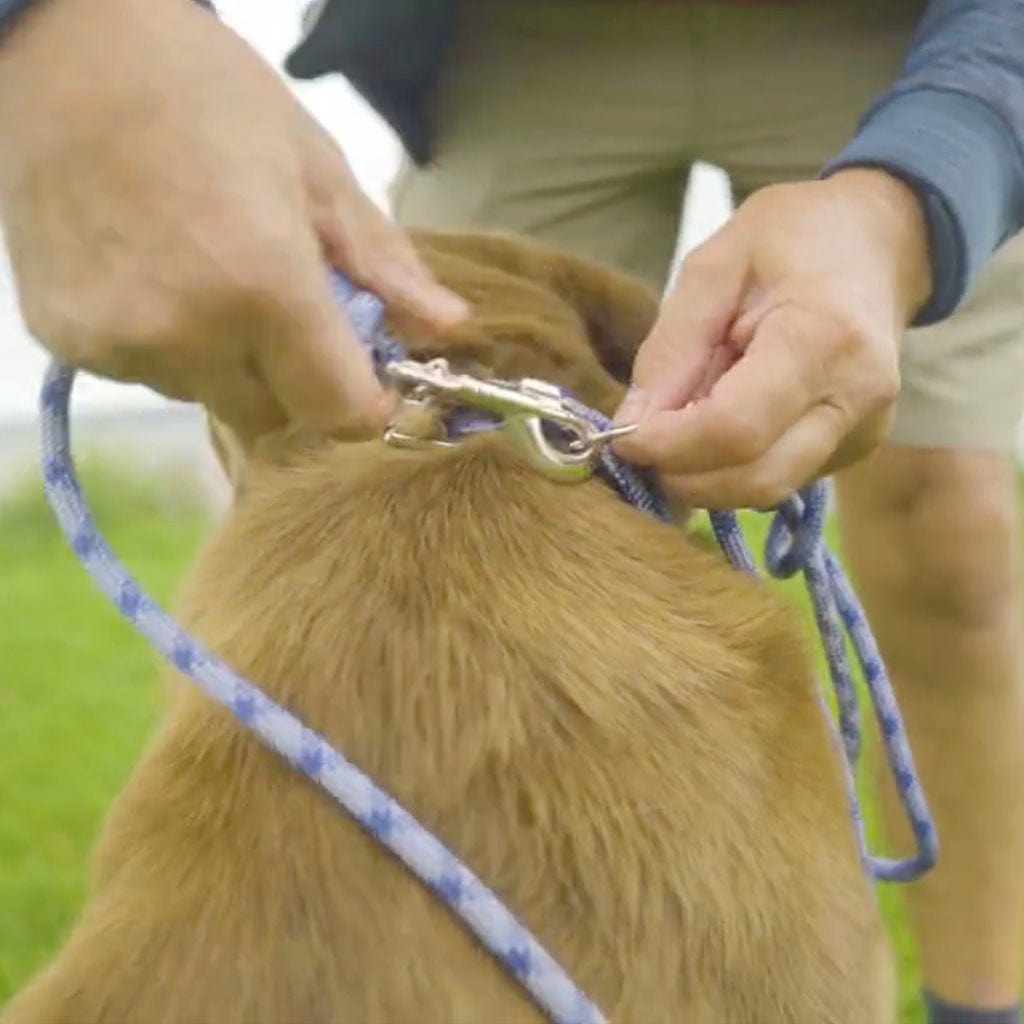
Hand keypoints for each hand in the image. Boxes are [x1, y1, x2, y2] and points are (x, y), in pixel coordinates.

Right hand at [0, 0, 467, 443]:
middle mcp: (190, 334)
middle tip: (288, 313)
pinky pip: (148, 375)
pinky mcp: (69, 341)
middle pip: (276, 419)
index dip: (366, 403)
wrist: (63, 52)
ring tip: (210, 277)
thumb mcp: (316, 168)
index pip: (340, 413)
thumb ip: (384, 264)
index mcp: (265, 287)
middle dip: (297, 384)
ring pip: (210, 399)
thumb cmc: (206, 94)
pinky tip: (156, 276)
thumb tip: (449, 328)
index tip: (367, 375)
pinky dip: (166, 346)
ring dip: (229, 365)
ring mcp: (122, 343)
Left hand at [613, 169, 930, 508]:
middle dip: (682, 474)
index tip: (623, 436)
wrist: (878, 240)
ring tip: (677, 429)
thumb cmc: (794, 237)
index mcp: (822, 339)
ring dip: (704, 477)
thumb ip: (671, 347)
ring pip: (767, 492)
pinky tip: (716, 427)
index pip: (735, 429)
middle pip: (755, 479)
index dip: (669, 446)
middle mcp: (855, 400)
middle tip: (639, 445)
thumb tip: (633, 423)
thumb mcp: (714, 266)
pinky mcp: (855, 448)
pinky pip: (781, 480)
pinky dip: (732, 468)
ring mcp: (862, 431)